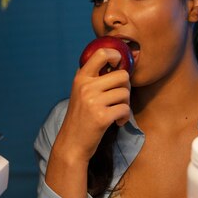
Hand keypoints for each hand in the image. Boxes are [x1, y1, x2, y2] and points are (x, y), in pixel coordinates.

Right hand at [54, 47, 130, 163]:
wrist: (72, 143)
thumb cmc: (80, 117)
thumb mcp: (80, 92)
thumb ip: (93, 77)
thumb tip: (117, 63)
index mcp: (81, 78)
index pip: (101, 53)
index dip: (116, 56)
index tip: (118, 65)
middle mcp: (86, 87)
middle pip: (122, 75)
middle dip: (126, 87)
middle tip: (119, 98)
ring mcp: (93, 102)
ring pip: (125, 93)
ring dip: (125, 104)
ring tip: (117, 112)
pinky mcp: (102, 117)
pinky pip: (125, 109)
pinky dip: (124, 117)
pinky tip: (117, 121)